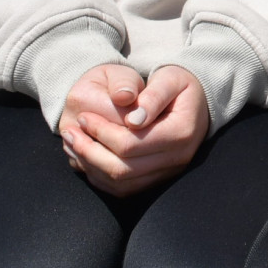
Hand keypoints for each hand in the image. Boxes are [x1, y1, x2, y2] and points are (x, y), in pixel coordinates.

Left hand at [60, 65, 209, 197]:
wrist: (197, 103)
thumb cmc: (180, 86)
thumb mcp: (170, 78)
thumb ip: (153, 95)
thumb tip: (132, 120)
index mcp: (181, 133)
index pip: (131, 143)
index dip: (101, 132)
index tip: (84, 116)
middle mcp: (177, 159)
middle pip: (122, 169)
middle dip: (89, 151)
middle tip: (70, 132)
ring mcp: (167, 174)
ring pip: (120, 183)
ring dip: (90, 166)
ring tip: (72, 144)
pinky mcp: (157, 180)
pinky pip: (122, 189)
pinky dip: (99, 176)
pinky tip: (86, 157)